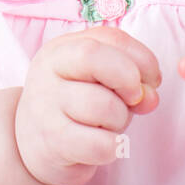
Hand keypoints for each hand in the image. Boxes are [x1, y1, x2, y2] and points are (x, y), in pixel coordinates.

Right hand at [14, 25, 161, 184]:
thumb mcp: (98, 83)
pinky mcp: (53, 143)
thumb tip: (150, 96)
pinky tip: (101, 146)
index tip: (152, 79)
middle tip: (134, 100)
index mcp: (61, 50)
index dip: (142, 58)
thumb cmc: (74, 108)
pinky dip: (113, 148)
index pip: (110, 37)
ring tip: (107, 125)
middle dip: (129, 79)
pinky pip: (102, 144)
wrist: (33, 147)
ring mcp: (46, 107)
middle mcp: (48, 72)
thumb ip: (128, 79)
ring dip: (121, 120)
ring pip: (105, 106)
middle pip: (95, 58)